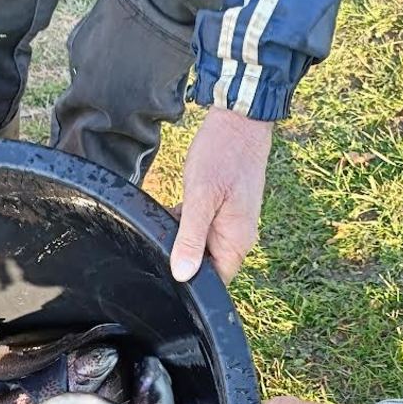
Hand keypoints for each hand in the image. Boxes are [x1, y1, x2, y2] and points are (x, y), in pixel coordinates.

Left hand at [170, 107, 271, 284]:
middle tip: (164, 236)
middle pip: (207, 265)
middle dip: (183, 256)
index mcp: (237, 241)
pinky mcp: (224, 211)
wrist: (238, 121)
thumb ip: (190, 238)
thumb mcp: (200, 198)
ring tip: (170, 218)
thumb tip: (183, 275)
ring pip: (201, 246)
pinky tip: (175, 210)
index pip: (215, 281)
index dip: (192, 282)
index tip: (168, 270)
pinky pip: (202, 228)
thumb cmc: (222, 155)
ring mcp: (232, 224)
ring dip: (182, 237)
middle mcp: (238, 237)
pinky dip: (186, 223)